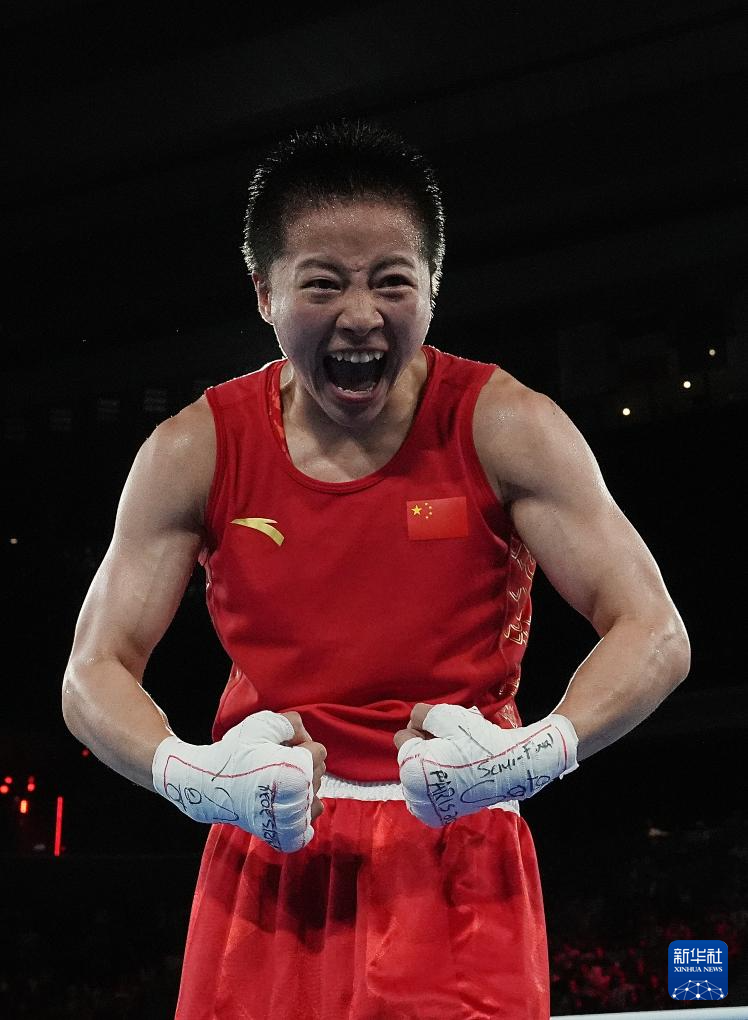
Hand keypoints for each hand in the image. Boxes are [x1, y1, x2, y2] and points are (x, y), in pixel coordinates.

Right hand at [152, 710, 326, 851]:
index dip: (297, 744)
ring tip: (272, 782)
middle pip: (319, 772)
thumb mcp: (261, 723)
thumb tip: (306, 740)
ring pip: (315, 795)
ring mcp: (294, 820)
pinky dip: (298, 812)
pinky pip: (308, 822)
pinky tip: (280, 802)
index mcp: (298, 770)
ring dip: (300, 786)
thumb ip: (292, 723)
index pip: (319, 751)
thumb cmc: (234, 753)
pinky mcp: (287, 835)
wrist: (208, 787)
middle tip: (272, 764)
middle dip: (301, 763)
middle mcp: (301, 798)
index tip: (277, 748)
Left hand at [394, 703, 577, 827]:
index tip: (445, 733)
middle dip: (424, 747)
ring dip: (429, 765)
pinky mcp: (438, 816)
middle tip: (453, 745)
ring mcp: (425, 809)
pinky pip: (423, 794)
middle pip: (408, 757)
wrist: (511, 768)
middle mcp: (413, 794)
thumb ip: (420, 714)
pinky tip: (453, 776)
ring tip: (456, 761)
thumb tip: (413, 721)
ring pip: (416, 774)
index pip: (403, 737)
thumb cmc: (479, 741)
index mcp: (411, 769)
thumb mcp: (446, 715)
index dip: (424, 729)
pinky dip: (433, 784)